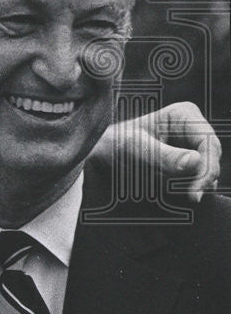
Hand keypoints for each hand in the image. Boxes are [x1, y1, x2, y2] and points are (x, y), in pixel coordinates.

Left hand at [91, 101, 221, 200]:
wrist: (102, 156)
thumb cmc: (114, 145)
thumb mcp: (134, 149)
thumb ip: (164, 156)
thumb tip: (196, 161)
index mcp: (183, 115)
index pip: (209, 143)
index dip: (207, 168)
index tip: (194, 192)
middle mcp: (193, 129)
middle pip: (212, 159)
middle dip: (200, 179)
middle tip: (188, 198)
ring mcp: (193, 146)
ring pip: (207, 173)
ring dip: (190, 185)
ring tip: (165, 187)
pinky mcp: (189, 163)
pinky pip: (197, 180)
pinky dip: (185, 188)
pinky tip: (168, 190)